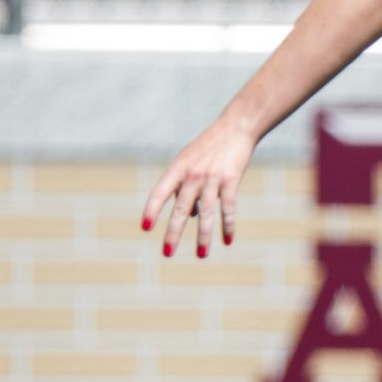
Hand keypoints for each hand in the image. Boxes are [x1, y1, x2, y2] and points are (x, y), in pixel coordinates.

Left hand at [141, 118, 257, 259]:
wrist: (236, 127)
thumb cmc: (211, 146)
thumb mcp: (191, 162)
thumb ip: (185, 186)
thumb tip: (190, 215)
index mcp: (178, 169)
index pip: (159, 193)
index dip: (151, 211)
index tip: (145, 228)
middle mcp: (192, 175)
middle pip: (181, 209)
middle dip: (173, 233)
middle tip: (167, 253)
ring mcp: (212, 178)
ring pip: (205, 213)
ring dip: (203, 236)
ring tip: (201, 254)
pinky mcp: (231, 180)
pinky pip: (228, 208)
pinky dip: (228, 225)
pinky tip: (227, 240)